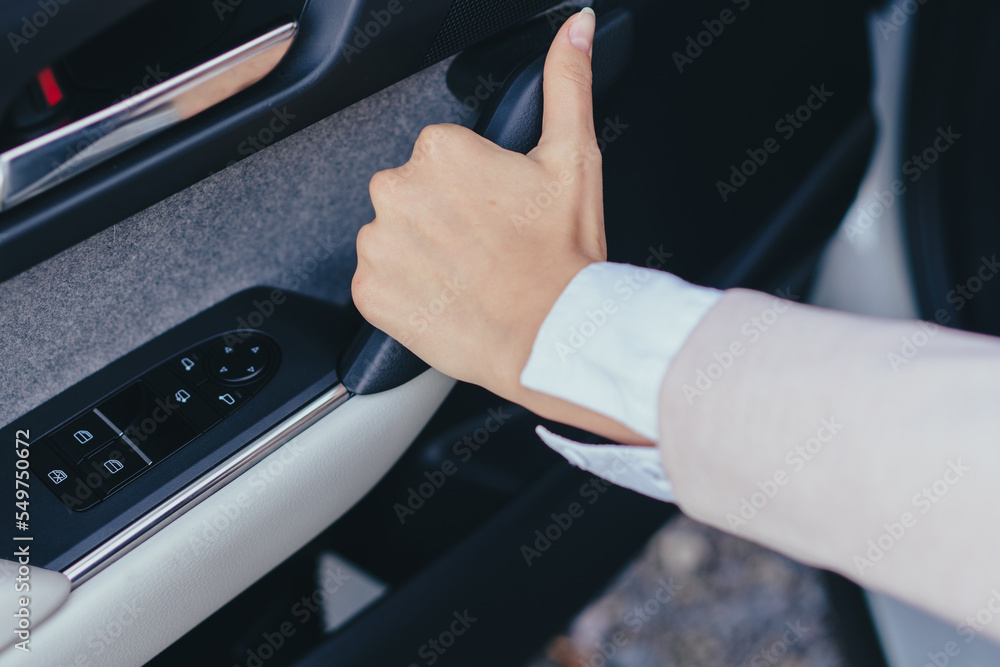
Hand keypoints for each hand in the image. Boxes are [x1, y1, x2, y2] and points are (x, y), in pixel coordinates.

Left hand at [353, 9, 650, 444]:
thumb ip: (566, 83)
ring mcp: (379, 243)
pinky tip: (444, 297)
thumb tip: (574, 27)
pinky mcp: (369, 292)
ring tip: (467, 275)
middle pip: (412, 194)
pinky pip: (377, 283)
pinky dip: (404, 292)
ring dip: (420, 253)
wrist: (552, 335)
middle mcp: (397, 189)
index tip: (496, 211)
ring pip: (393, 237)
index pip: (441, 157)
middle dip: (442, 217)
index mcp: (439, 149)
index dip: (473, 187)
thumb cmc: (562, 254)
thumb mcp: (574, 158)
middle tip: (486, 246)